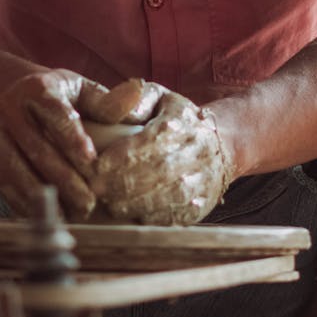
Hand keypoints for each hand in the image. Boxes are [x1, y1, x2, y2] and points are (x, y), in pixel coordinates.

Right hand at [0, 69, 147, 218]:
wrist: (15, 96)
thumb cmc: (61, 97)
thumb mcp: (82, 90)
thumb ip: (107, 101)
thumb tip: (136, 93)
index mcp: (37, 89)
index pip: (55, 114)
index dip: (72, 139)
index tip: (92, 163)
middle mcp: (9, 109)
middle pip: (36, 147)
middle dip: (63, 178)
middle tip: (89, 202)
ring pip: (14, 169)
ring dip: (42, 195)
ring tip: (70, 215)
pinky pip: (1, 184)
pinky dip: (23, 203)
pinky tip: (47, 216)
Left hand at [91, 83, 234, 224]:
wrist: (222, 143)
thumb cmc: (178, 118)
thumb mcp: (160, 97)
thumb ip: (136, 99)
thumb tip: (117, 110)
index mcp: (184, 122)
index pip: (155, 140)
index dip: (125, 155)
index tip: (98, 164)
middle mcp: (198, 151)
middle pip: (161, 171)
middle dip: (124, 182)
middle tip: (94, 189)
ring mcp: (203, 180)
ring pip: (170, 196)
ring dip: (136, 203)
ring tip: (109, 204)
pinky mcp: (202, 204)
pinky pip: (178, 215)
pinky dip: (153, 218)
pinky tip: (130, 216)